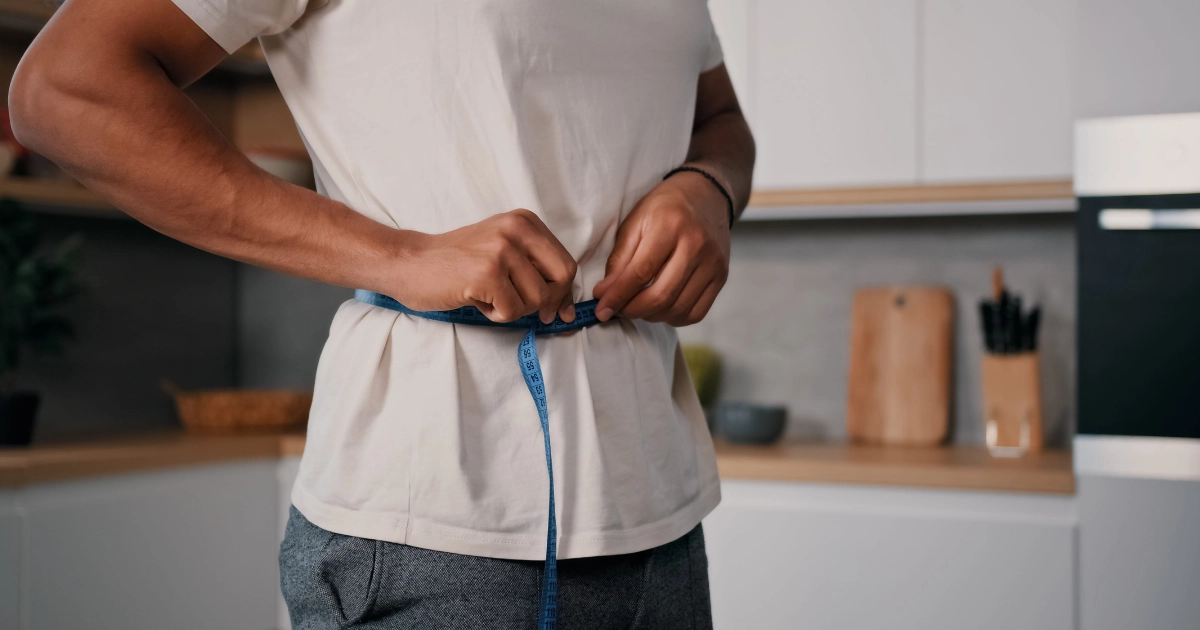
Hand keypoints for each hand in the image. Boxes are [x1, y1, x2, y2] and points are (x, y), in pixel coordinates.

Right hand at [389, 209, 577, 323]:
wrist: (409, 263)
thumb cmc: (455, 264)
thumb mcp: (501, 253)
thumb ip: (535, 272)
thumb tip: (566, 312)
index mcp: (524, 221)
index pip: (566, 263)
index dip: (562, 292)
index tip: (554, 310)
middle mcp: (516, 229)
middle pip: (562, 278)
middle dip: (548, 302)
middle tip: (522, 308)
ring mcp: (502, 250)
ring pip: (537, 299)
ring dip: (514, 308)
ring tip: (488, 296)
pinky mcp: (487, 273)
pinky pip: (512, 311)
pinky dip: (496, 315)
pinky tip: (476, 300)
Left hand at [593, 171, 729, 325]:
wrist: (706, 195)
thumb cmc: (665, 208)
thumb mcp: (635, 222)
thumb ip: (619, 260)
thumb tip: (605, 294)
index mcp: (671, 225)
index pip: (641, 272)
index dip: (618, 296)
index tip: (602, 309)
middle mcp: (697, 245)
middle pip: (662, 295)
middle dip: (633, 310)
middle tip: (618, 311)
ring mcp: (713, 263)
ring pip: (679, 308)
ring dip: (651, 316)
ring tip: (637, 308)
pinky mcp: (722, 276)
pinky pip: (697, 312)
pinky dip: (674, 318)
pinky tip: (661, 309)